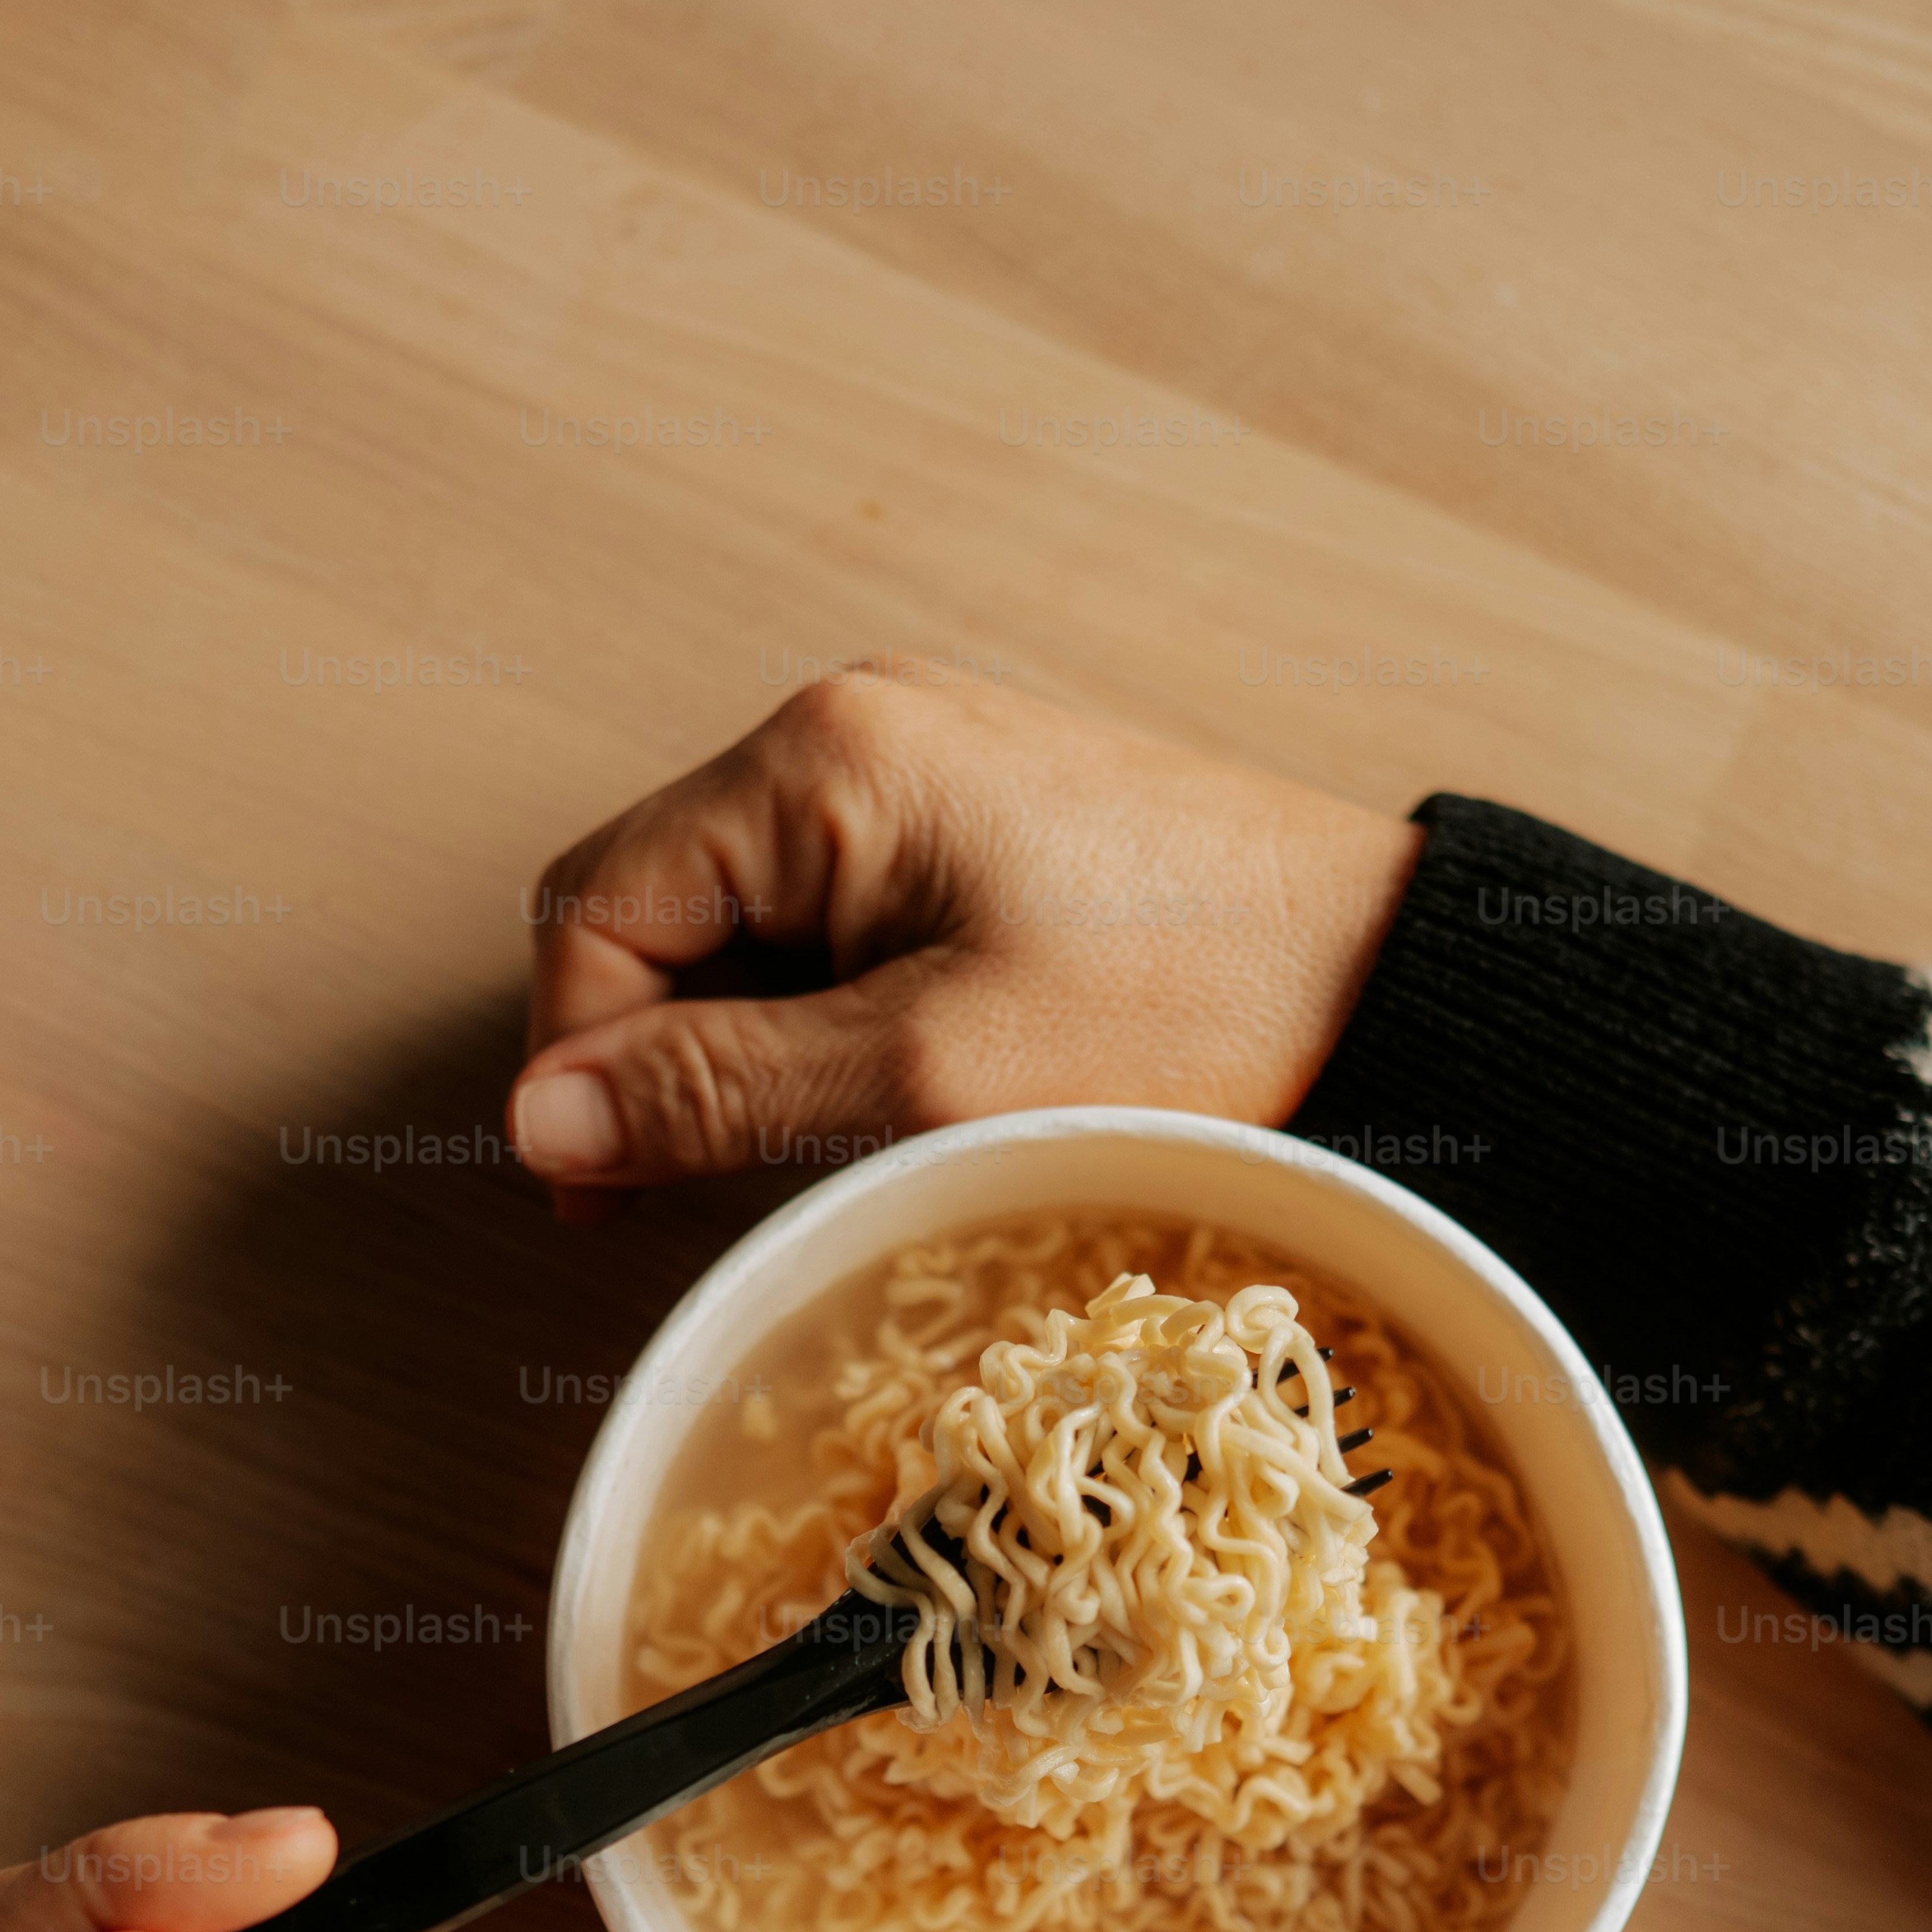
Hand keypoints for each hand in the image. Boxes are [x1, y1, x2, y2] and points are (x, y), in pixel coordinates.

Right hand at [506, 665, 1420, 1211]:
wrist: (1392, 980)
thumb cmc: (1192, 1017)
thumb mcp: (929, 1080)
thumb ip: (720, 1090)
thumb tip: (539, 1119)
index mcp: (823, 759)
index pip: (597, 909)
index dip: (580, 1065)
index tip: (610, 1199)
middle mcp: (852, 733)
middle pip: (656, 907)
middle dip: (657, 1055)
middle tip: (702, 1194)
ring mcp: (919, 773)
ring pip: (742, 929)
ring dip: (747, 1049)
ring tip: (831, 1148)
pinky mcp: (976, 827)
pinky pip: (832, 926)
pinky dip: (825, 1023)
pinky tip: (896, 1099)